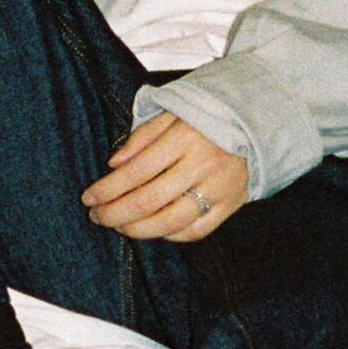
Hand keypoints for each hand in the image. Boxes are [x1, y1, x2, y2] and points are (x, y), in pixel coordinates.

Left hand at [81, 111, 248, 242]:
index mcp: (185, 137)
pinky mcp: (230, 204)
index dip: (107, 189)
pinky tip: (154, 230)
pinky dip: (170, 235)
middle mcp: (202, 165)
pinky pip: (195, 230)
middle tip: (97, 216)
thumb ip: (142, 137)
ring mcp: (218, 188)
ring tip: (119, 227)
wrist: (257, 123)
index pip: (136, 171)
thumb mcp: (173, 113)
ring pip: (170, 221)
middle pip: (149, 200)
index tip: (89, 197)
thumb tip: (114, 164)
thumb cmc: (210, 117)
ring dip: (137, 230)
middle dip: (115, 213)